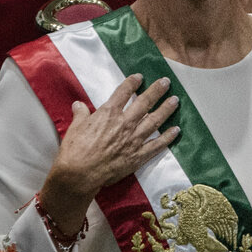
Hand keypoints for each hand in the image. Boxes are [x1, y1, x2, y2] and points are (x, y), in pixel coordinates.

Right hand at [39, 74, 179, 227]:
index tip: (140, 77)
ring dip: (166, 110)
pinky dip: (167, 138)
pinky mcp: (137, 156)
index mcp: (108, 113)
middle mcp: (124, 123)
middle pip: (144, 102)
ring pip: (154, 121)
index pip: (123, 92)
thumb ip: (81, 114)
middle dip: (156, 91)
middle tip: (166, 82)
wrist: (80, 173)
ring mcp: (133, 139)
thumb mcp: (75, 126)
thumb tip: (79, 105)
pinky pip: (156, 145)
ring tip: (175, 101)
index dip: (132, 83)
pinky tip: (176, 130)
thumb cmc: (75, 149)